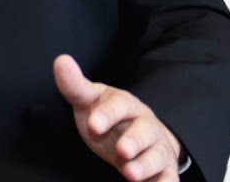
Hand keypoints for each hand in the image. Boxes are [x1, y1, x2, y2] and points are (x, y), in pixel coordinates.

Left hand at [54, 54, 182, 181]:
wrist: (139, 137)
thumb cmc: (110, 119)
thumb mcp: (90, 101)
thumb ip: (75, 86)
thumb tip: (61, 60)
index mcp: (126, 105)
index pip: (120, 105)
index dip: (108, 114)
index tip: (94, 125)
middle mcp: (146, 126)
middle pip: (145, 131)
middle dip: (134, 141)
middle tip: (122, 150)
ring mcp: (156, 149)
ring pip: (157, 156)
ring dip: (146, 165)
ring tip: (130, 174)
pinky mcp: (163, 170)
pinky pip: (169, 178)